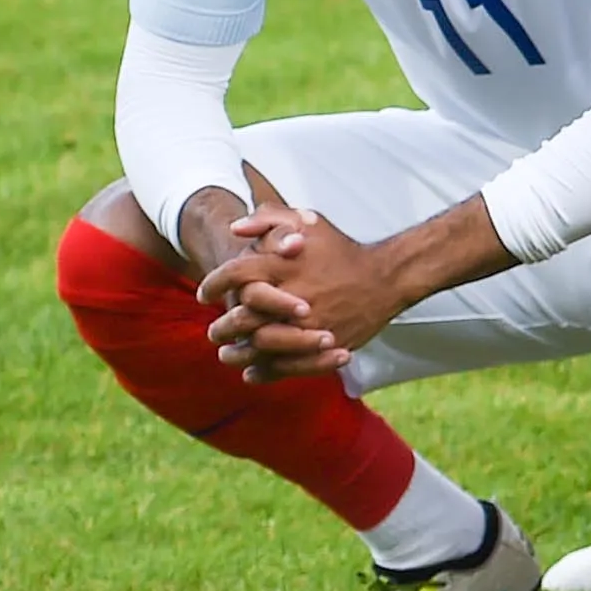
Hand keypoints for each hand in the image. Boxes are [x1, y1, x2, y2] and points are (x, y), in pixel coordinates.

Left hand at [202, 199, 404, 373]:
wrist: (387, 277)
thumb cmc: (342, 249)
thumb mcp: (309, 222)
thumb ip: (270, 218)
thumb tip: (235, 229)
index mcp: (285, 265)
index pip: (235, 274)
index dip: (214, 284)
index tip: (204, 294)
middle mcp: (293, 297)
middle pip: (241, 318)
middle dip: (221, 326)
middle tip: (214, 330)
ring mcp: (307, 325)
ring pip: (258, 346)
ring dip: (236, 353)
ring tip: (226, 354)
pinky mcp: (321, 347)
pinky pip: (283, 366)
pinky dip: (263, 372)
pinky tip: (252, 371)